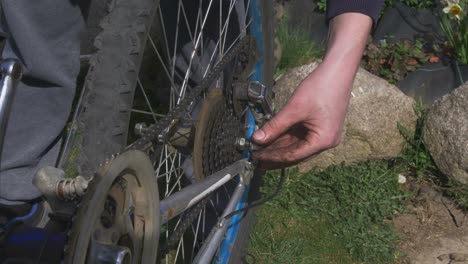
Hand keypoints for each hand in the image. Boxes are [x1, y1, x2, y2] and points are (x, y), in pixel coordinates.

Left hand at [252, 13, 372, 169]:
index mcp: (323, 141)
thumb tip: (256, 138)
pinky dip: (286, 138)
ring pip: (296, 146)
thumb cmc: (321, 87)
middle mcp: (326, 142)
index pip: (293, 155)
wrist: (337, 71)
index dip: (272, 157)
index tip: (256, 156)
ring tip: (260, 150)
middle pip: (295, 153)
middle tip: (255, 158)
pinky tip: (271, 140)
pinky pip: (300, 136)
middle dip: (275, 155)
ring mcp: (324, 135)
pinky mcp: (320, 127)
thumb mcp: (294, 108)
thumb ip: (275, 126)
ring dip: (279, 147)